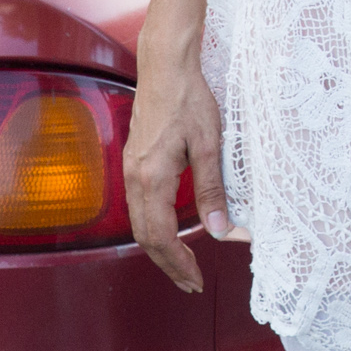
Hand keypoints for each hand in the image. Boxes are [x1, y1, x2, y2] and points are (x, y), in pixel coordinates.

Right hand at [123, 47, 225, 293]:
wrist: (164, 68)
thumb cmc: (189, 100)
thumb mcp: (210, 144)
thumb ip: (212, 190)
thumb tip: (220, 231)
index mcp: (152, 178)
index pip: (162, 237)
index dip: (179, 264)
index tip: (197, 280)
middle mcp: (134, 179)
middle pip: (146, 238)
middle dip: (169, 264)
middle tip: (192, 282)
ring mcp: (130, 171)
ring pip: (139, 224)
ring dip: (160, 249)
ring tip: (183, 265)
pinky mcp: (133, 163)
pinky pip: (138, 207)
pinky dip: (153, 228)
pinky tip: (170, 231)